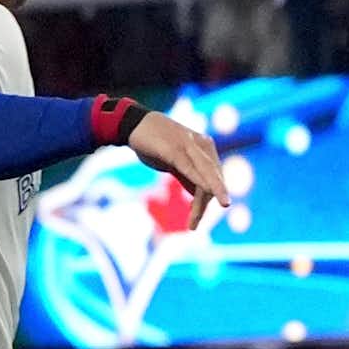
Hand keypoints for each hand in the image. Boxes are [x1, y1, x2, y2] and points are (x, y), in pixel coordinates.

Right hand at [125, 111, 230, 227]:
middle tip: (193, 225)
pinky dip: (199, 180)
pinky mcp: (174, 148)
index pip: (214, 176)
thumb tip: (202, 196)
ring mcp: (189, 145)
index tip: (194, 219)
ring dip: (209, 196)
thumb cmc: (154, 143)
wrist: (133, 122)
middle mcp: (202, 144)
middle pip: (214, 176)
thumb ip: (189, 176)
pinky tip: (205, 192)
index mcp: (205, 147)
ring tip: (196, 221)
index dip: (208, 199)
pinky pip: (189, 167)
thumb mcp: (175, 162)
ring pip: (206, 172)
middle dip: (209, 201)